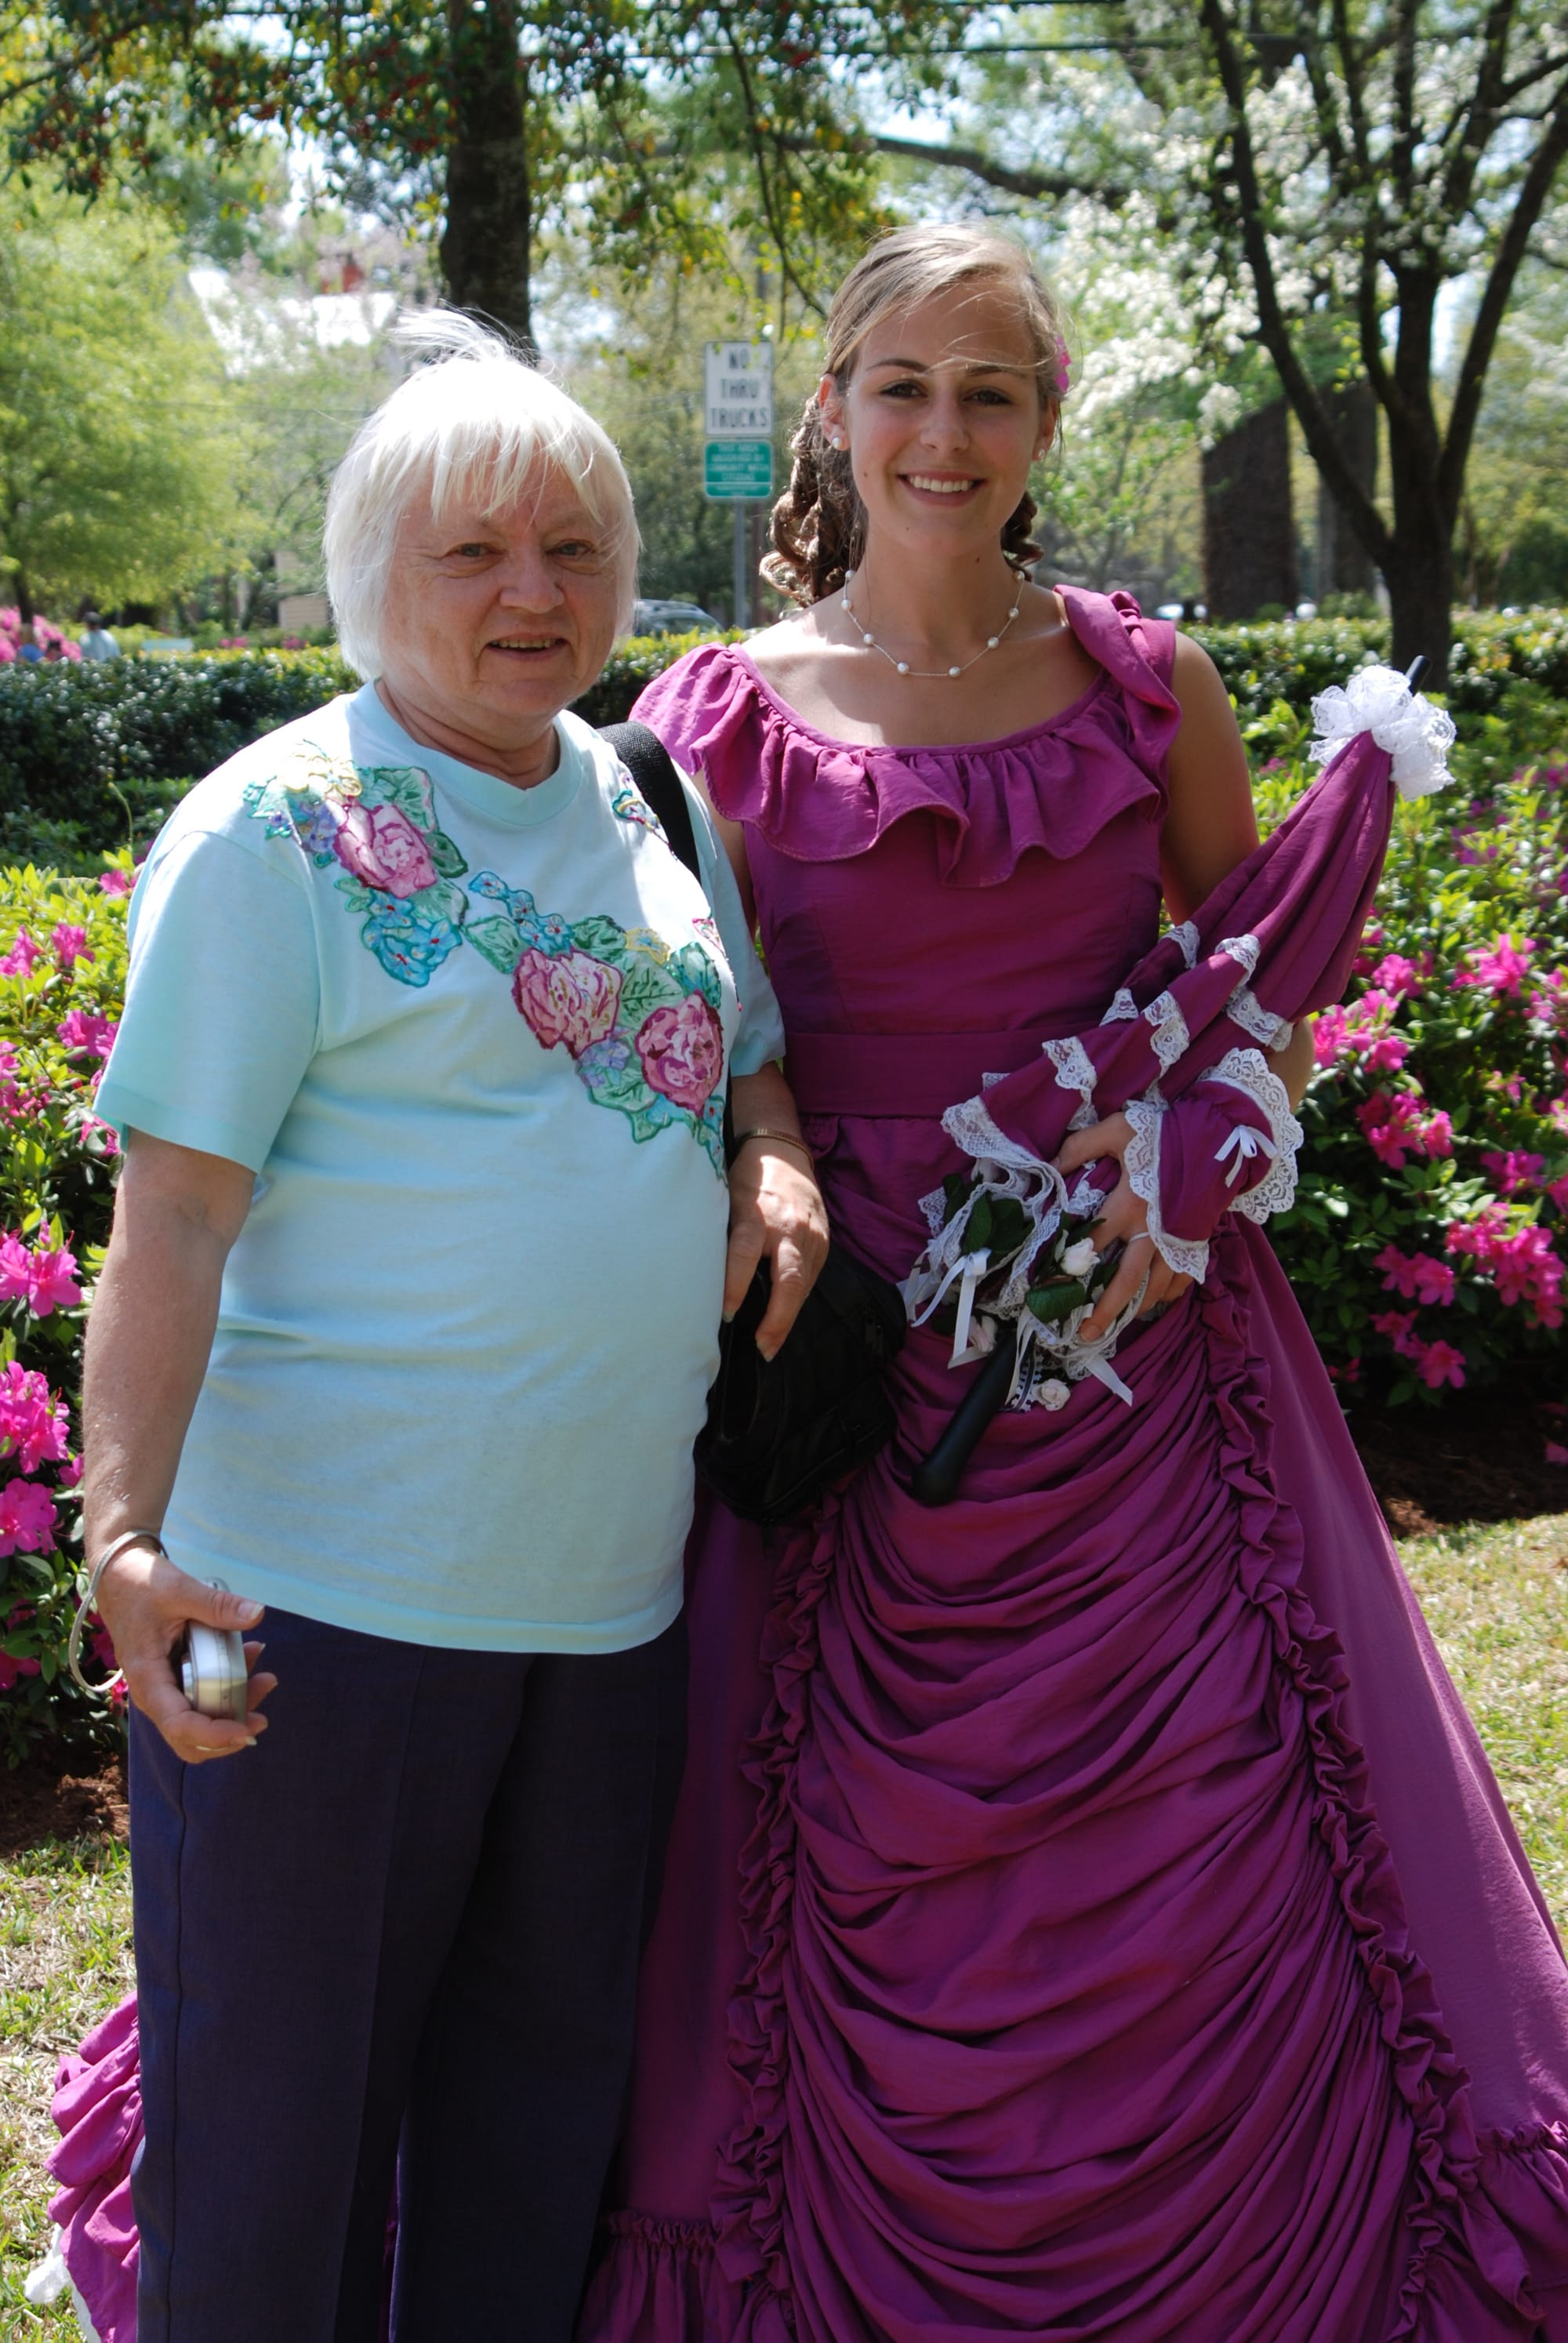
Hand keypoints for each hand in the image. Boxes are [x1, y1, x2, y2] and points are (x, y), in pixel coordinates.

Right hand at [94, 1540, 276, 1762]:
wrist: (120, 1575)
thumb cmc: (141, 1584)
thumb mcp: (180, 1590)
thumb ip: (218, 1605)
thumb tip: (257, 1614)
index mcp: (147, 1678)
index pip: (179, 1726)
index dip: (214, 1736)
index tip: (246, 1729)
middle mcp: (153, 1693)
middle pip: (190, 1737)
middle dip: (229, 1731)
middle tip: (263, 1707)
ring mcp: (163, 1688)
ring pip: (199, 1719)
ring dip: (234, 1707)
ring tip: (265, 1677)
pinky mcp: (174, 1678)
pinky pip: (202, 1695)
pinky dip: (228, 1686)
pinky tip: (247, 1657)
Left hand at [723, 1138, 829, 1361]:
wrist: (785, 1152)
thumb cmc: (746, 1179)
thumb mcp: (726, 1199)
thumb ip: (724, 1236)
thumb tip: (703, 1279)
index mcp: (757, 1215)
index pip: (744, 1254)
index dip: (735, 1285)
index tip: (726, 1313)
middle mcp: (788, 1227)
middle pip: (789, 1279)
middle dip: (778, 1318)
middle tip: (764, 1347)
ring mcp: (812, 1235)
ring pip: (803, 1284)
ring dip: (788, 1317)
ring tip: (770, 1345)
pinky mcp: (824, 1242)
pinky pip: (811, 1277)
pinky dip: (797, 1299)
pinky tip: (783, 1319)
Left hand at [1054, 1113, 1192, 1341]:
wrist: (1221, 1135)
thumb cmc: (1165, 1132)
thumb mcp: (1118, 1129)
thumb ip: (1081, 1146)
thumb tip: (1051, 1166)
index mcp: (1129, 1204)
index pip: (1093, 1245)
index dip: (1069, 1269)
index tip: (1050, 1291)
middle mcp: (1152, 1229)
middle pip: (1127, 1280)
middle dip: (1105, 1311)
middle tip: (1085, 1336)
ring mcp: (1177, 1240)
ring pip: (1156, 1287)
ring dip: (1136, 1309)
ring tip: (1117, 1328)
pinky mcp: (1196, 1241)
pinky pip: (1183, 1279)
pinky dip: (1168, 1295)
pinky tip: (1153, 1303)